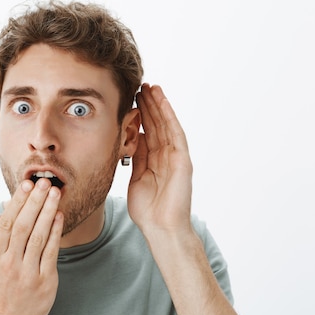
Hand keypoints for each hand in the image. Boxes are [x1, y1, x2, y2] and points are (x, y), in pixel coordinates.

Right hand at [0, 178, 62, 314]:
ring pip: (38, 236)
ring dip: (48, 212)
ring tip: (55, 194)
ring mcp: (27, 273)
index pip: (6, 222)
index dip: (17, 202)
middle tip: (45, 183)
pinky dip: (56, 232)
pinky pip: (51, 251)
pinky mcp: (44, 281)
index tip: (27, 185)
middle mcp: (8, 263)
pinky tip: (60, 216)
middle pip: (23, 225)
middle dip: (35, 201)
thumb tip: (4, 208)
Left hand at [128, 84, 192, 234]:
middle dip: (149, 105)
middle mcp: (167, 156)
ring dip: (159, 105)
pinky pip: (175, 133)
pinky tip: (162, 102)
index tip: (132, 99)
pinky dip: (169, 117)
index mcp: (155, 161)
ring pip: (166, 125)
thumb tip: (132, 138)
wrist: (161, 228)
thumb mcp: (136, 178)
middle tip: (140, 85)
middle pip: (157, 125)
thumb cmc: (148, 211)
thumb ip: (136, 158)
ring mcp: (176, 157)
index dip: (141, 115)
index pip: (148, 132)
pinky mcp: (182, 160)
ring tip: (150, 87)